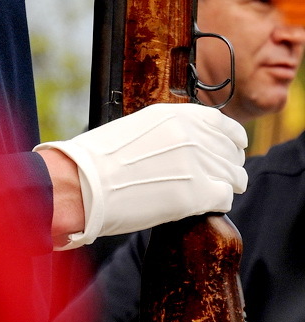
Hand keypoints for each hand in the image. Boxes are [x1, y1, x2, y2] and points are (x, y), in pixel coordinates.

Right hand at [34, 103, 246, 248]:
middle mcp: (190, 134)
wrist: (86, 181)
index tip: (234, 148)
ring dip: (227, 185)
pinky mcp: (195, 194)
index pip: (222, 124)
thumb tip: (187, 145)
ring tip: (215, 193)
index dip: (232, 139)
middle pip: (231, 151)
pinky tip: (204, 206)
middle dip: (230, 165)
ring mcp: (195, 163)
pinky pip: (225, 197)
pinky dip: (218, 203)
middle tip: (224, 178)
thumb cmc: (102, 158)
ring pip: (234, 175)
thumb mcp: (138, 128)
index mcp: (175, 115)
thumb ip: (168, 132)